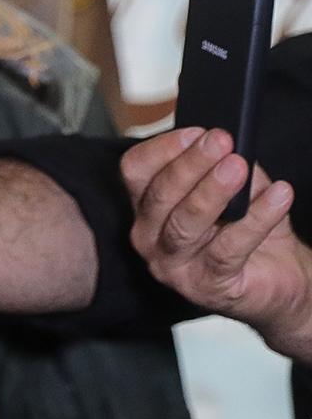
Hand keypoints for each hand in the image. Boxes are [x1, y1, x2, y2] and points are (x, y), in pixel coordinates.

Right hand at [124, 128, 311, 362]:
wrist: (282, 278)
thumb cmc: (248, 231)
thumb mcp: (237, 189)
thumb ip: (227, 165)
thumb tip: (230, 143)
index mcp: (148, 207)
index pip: (135, 171)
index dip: (162, 149)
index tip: (198, 132)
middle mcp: (149, 236)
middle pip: (159, 195)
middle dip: (191, 164)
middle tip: (222, 141)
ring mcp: (173, 266)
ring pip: (185, 223)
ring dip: (213, 191)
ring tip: (239, 167)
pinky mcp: (207, 286)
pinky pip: (228, 249)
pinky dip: (256, 219)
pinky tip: (278, 197)